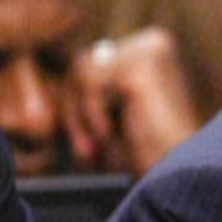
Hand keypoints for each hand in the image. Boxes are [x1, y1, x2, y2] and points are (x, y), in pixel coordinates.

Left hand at [63, 29, 200, 176]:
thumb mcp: (104, 114)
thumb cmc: (142, 153)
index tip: (85, 144)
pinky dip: (91, 113)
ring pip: (80, 71)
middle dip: (74, 110)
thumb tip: (45, 65)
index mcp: (148, 49)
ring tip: (96, 145)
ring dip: (79, 115)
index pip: (87, 62)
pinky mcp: (145, 65)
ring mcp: (151, 50)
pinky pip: (90, 81)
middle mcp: (153, 42)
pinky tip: (110, 134)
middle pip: (80, 63)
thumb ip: (83, 90)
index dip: (76, 104)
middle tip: (86, 150)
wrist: (176, 179)